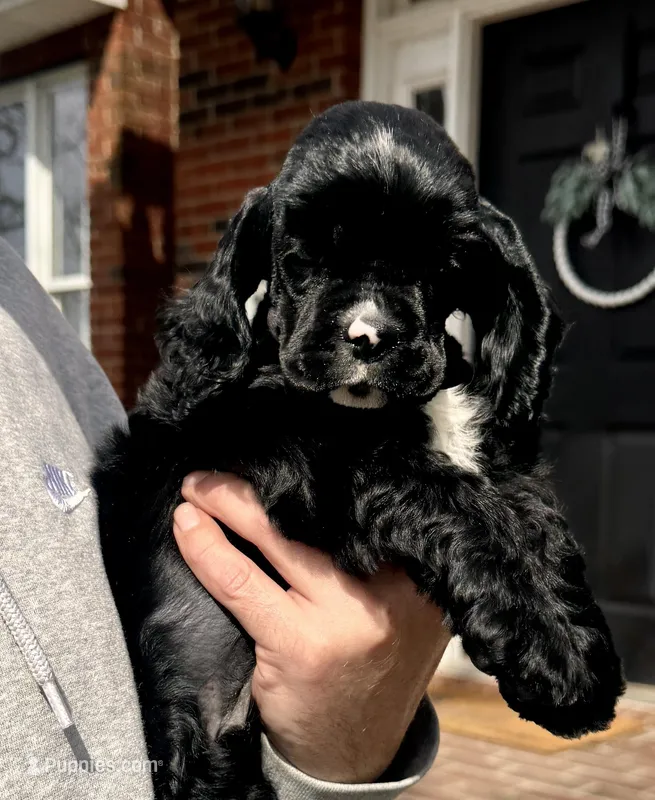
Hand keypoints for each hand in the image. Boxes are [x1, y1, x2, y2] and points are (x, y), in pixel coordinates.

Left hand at [173, 471, 450, 782]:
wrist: (358, 753)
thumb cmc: (369, 668)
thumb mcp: (394, 609)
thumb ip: (373, 560)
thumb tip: (316, 496)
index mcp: (418, 572)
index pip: (361, 504)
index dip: (316, 472)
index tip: (280, 453)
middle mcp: (390, 590)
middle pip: (318, 513)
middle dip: (262, 483)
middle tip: (223, 465)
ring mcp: (345, 617)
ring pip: (276, 538)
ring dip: (228, 503)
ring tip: (197, 486)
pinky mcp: (301, 644)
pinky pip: (242, 583)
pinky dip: (208, 549)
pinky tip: (188, 527)